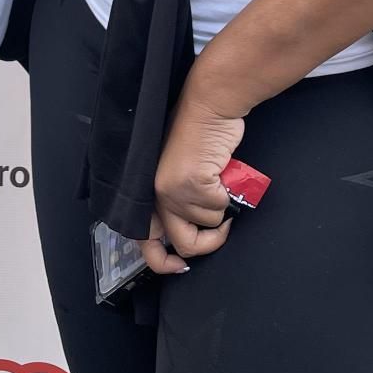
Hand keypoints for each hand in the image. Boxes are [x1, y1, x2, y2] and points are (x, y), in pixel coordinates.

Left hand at [138, 89, 246, 275]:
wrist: (209, 105)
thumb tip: (192, 228)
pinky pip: (220, 209)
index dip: (162, 261)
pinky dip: (227, 195)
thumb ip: (177, 198)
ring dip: (221, 207)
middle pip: (183, 244)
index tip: (180, 267)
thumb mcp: (178, 172)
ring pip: (208, 223)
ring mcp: (175, 190)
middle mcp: (157, 193)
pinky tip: (223, 173)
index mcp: (148, 190)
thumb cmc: (197, 133)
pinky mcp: (194, 184)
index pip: (145, 239)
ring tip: (220, 181)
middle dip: (208, 244)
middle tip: (222, 230)